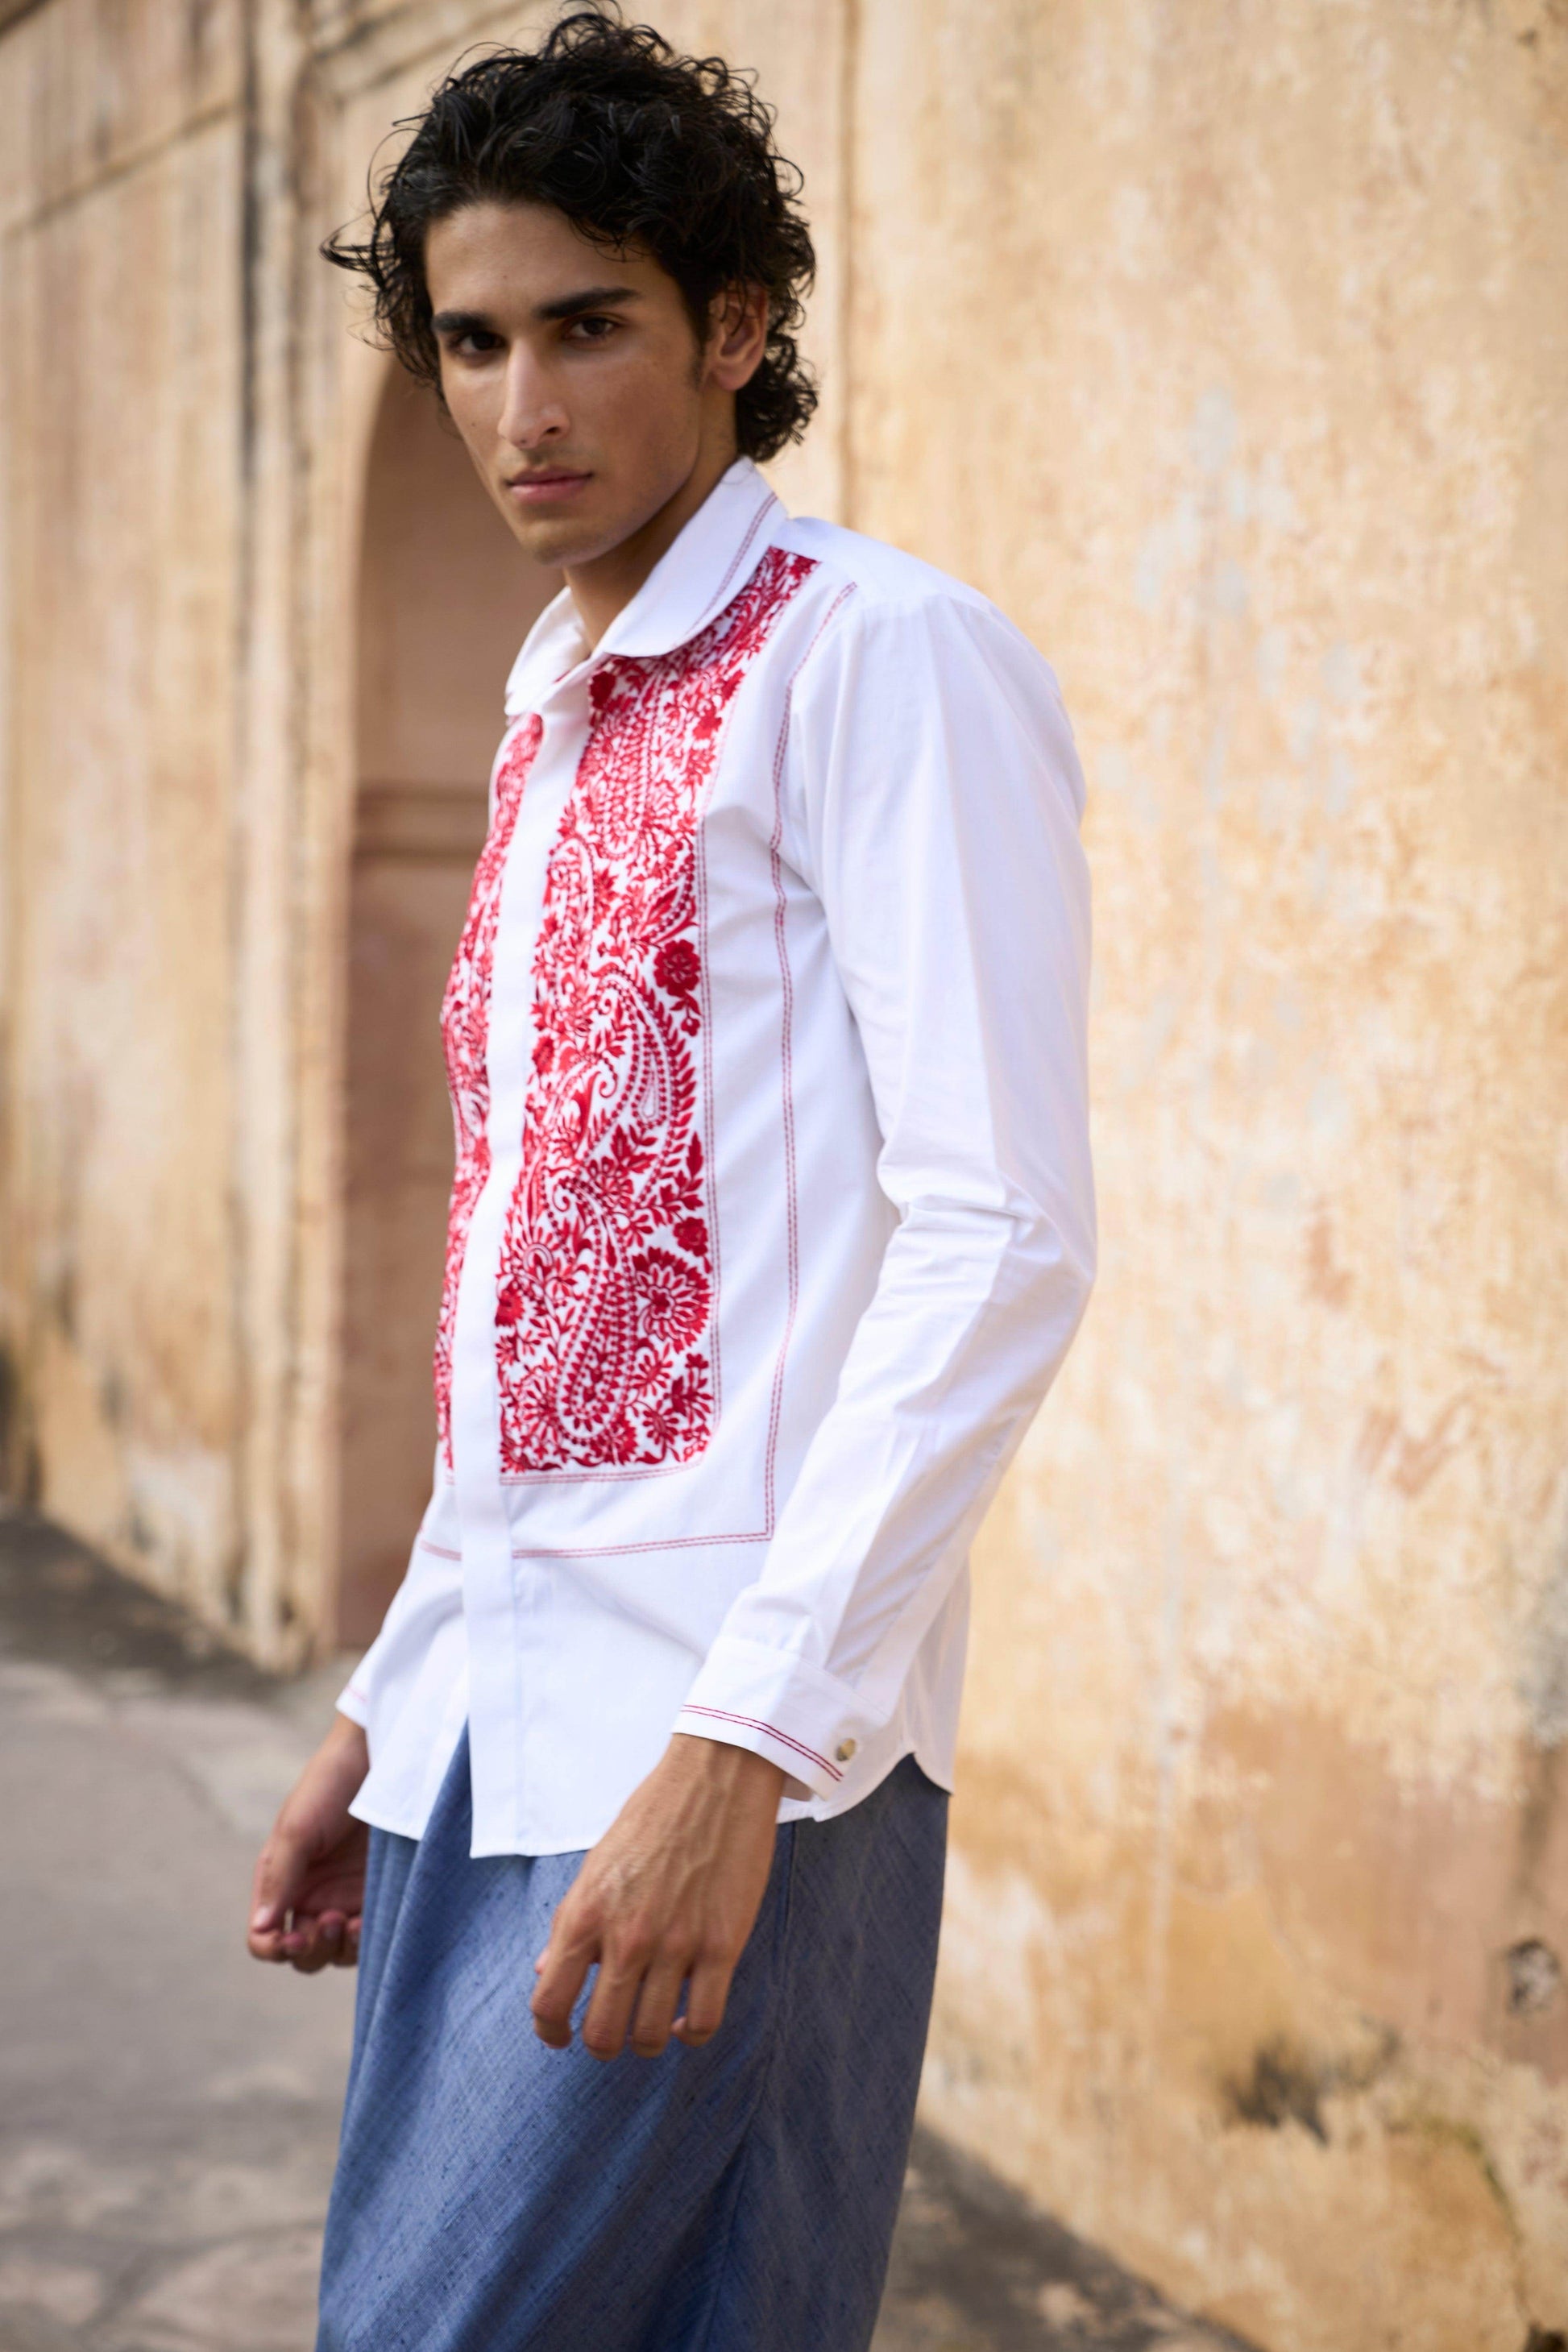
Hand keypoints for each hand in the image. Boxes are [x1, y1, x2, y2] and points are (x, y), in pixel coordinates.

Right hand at [248, 1712, 370, 1972]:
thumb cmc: (331, 1786)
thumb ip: (280, 1878)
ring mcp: (347, 1898)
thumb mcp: (298, 1828)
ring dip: (339, 1950)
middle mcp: (313, 1896)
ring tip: (351, 1922)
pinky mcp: (381, 1895)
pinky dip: (366, 1941)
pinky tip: (369, 1922)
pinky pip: (370, 1937)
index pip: (265, 1937)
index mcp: (283, 1882)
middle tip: (331, 1922)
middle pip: (301, 1954)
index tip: (292, 1939)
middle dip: (310, 1951)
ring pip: (336, 1953)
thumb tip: (262, 1928)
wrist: (380, 1757)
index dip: (274, 1948)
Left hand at [531, 1735, 785, 2061]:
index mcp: (585, 1913)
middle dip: (602, 2044)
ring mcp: (675, 1945)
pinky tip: (683, 2021)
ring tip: (651, 2026)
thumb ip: (570, 1923)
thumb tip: (546, 1973)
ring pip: (649, 2036)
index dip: (551, 2031)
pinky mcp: (722, 1946)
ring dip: (646, 2042)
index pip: (550, 2003)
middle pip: (602, 2033)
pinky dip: (689, 2034)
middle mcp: (625, 1937)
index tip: (561, 2036)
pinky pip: (702, 2021)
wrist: (714, 1777)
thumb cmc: (652, 1816)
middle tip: (612, 2032)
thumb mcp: (596, 1865)